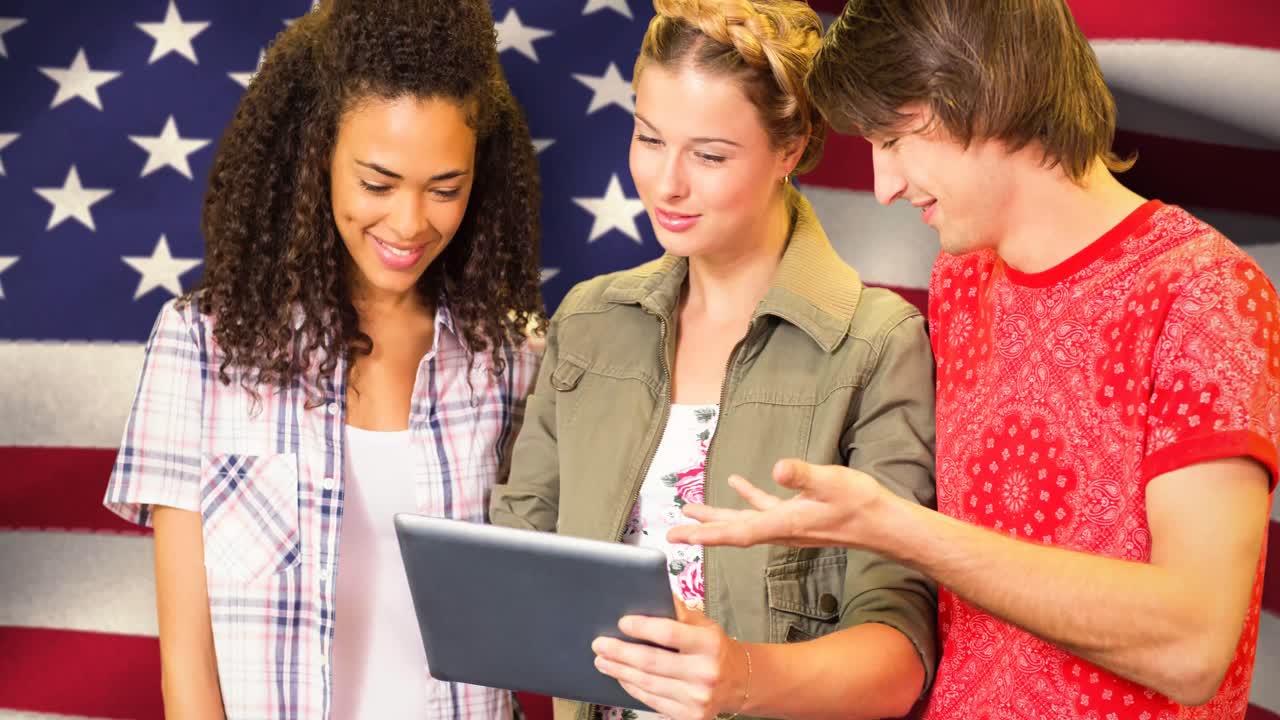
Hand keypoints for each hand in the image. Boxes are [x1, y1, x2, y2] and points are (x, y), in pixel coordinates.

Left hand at [592, 598, 747, 719]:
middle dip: (620, 652)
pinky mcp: (689, 716)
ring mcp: (697, 698)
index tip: (622, 623)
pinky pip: (652, 701)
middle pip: (651, 662)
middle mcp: (705, 672)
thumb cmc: (714, 648)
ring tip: (602, 661)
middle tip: (599, 644)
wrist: (739, 682)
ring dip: (619, 671)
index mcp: (709, 644)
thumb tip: (649, 591)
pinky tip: (621, 676)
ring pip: (648, 683)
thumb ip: (678, 611)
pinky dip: (632, 687)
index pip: (669, 633)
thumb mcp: (704, 624)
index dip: (642, 628)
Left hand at [667, 459, 891, 549]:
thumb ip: (804, 475)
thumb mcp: (831, 482)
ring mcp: (789, 524)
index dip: (706, 534)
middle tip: (671, 532)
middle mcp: (781, 529)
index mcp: (783, 523)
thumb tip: (778, 468)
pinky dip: (748, 498)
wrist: (883, 524)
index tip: (680, 537)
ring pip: (744, 521)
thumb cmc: (859, 504)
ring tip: (691, 510)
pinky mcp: (798, 516)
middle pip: (732, 532)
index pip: (737, 532)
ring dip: (718, 517)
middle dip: (701, 531)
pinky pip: (765, 508)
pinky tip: (737, 483)